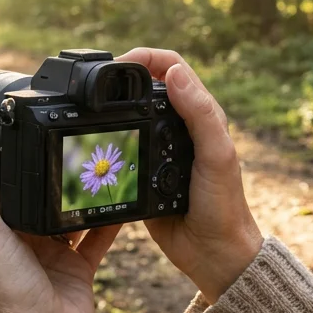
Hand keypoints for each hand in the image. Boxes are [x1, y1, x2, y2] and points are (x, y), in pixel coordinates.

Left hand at [0, 132, 122, 312]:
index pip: (3, 185)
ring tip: (100, 163)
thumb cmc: (7, 289)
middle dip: (54, 173)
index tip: (25, 126)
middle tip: (74, 140)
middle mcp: (23, 238)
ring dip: (83, 194)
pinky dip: (110, 219)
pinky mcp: (79, 266)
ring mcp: (53, 252)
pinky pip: (98, 236)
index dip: (12, 158)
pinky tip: (123, 196)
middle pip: (40, 197)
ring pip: (70, 213)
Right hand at [116, 49, 263, 302]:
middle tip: (96, 85)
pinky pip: (121, 148)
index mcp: (201, 115)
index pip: (172, 67)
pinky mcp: (143, 173)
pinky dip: (107, 140)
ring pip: (130, 116)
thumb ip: (200, 114)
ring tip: (88, 110)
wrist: (213, 254)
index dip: (146, 57)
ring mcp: (159, 150)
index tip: (121, 64)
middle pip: (146, 87)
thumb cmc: (224, 205)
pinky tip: (92, 143)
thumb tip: (175, 73)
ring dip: (111, 109)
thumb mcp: (217, 156)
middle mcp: (179, 127)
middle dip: (122, 79)